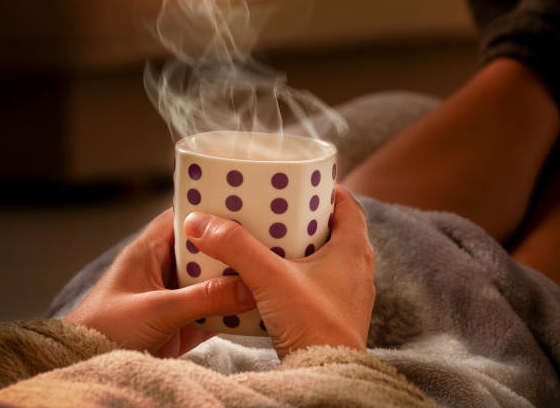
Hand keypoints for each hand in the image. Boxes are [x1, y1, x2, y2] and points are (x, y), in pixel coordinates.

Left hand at [66, 208, 255, 357]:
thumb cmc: (104, 329)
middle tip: (270, 238)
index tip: (247, 205)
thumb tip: (249, 286)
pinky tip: (258, 306)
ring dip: (236, 279)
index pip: (186, 217)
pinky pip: (214, 310)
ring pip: (213, 280)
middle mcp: (164, 268)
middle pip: (206, 249)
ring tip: (270, 269)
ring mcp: (174, 296)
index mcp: (150, 249)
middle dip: (234, 246)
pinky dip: (233, 309)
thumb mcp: (158, 309)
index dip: (214, 209)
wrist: (85, 365)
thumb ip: (204, 298)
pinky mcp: (181, 323)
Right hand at [185, 187, 375, 358]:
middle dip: (305, 218)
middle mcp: (358, 269)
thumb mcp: (270, 278)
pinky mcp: (337, 317)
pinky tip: (273, 281)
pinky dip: (300, 276)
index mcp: (354, 248)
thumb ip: (235, 247)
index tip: (298, 184)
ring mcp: (350, 295)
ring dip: (302, 249)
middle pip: (335, 230)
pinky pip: (320, 285)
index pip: (347, 203)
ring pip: (327, 259)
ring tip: (268, 243)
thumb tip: (201, 222)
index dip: (324, 190)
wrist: (328, 376)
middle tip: (275, 210)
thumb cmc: (313, 325)